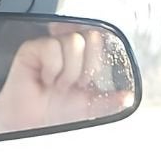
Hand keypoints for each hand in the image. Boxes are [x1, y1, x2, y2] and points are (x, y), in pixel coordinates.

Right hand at [0, 30, 133, 131]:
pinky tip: (44, 79)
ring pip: (73, 42)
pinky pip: (52, 48)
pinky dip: (51, 69)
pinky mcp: (32, 48)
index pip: (101, 40)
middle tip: (72, 84)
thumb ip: (110, 100)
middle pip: (90, 37)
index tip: (87, 80)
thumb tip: (129, 97)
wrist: (32, 124)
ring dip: (67, 72)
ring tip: (57, 84)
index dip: (97, 61)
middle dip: (85, 67)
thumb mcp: (91, 107)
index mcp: (83, 56)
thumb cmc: (56, 113)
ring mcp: (50, 45)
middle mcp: (67, 47)